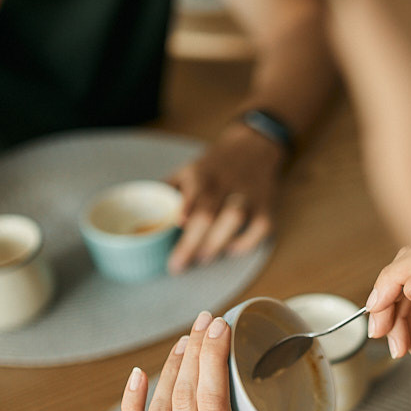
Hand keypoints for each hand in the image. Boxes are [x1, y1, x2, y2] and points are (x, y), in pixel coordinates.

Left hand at [120, 311, 314, 410]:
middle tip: (206, 321)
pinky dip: (131, 405)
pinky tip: (138, 376)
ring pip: (160, 410)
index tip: (219, 326)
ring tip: (185, 340)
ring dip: (171, 369)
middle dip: (195, 351)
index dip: (213, 357)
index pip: (211, 399)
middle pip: (185, 396)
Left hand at [165, 123, 283, 273]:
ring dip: (218, 242)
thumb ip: (168, 192)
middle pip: (209, 214)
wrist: (253, 146)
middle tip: (178, 265)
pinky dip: (246, 243)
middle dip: (192, 243)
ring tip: (203, 258)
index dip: (186, 209)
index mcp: (202, 174)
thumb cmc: (214, 166)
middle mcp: (226, 183)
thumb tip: (144, 216)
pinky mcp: (266, 206)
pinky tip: (231, 250)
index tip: (176, 226)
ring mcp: (248, 195)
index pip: (192, 193)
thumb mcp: (188, 170)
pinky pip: (260, 228)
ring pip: (235, 219)